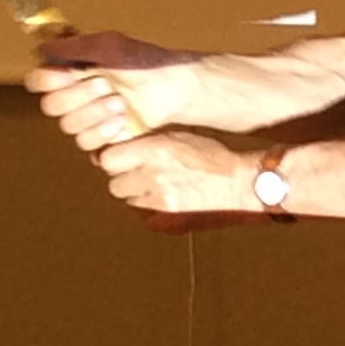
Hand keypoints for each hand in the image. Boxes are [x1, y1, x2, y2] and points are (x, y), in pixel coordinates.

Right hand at [24, 32, 191, 149]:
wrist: (172, 88)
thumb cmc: (142, 62)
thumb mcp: (109, 46)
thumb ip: (74, 46)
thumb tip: (40, 48)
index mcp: (68, 72)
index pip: (37, 80)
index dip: (46, 80)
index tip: (67, 74)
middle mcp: (71, 97)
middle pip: (51, 106)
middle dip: (78, 96)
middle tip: (104, 84)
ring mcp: (84, 120)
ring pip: (68, 126)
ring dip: (94, 113)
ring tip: (120, 102)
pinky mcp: (99, 140)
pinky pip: (85, 143)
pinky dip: (103, 131)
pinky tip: (121, 122)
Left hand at [95, 129, 256, 214]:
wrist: (236, 180)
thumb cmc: (210, 154)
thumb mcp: (177, 136)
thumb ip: (147, 140)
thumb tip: (119, 141)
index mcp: (154, 148)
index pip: (107, 158)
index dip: (110, 157)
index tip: (117, 155)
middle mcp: (152, 171)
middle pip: (112, 181)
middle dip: (119, 175)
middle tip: (132, 170)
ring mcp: (158, 193)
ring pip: (124, 195)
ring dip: (130, 189)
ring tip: (148, 181)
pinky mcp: (166, 208)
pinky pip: (140, 206)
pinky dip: (144, 200)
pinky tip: (159, 192)